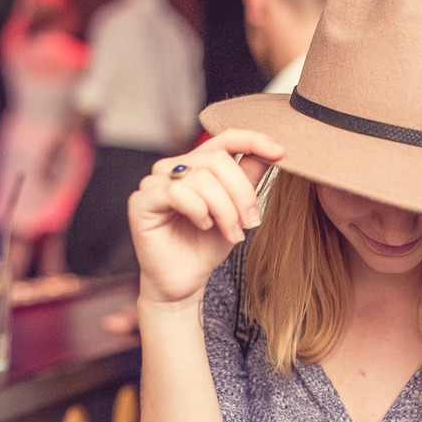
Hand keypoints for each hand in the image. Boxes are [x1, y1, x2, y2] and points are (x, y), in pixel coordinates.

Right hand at [127, 129, 281, 305]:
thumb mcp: (237, 210)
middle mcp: (173, 168)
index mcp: (196, 165)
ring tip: (232, 233)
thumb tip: (271, 151)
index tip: (280, 153)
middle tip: (251, 222)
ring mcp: (154, 182)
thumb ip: (248, 180)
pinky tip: (203, 225)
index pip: (225, 139)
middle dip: (242, 193)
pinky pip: (178, 192)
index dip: (253, 140)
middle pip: (218, 160)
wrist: (185, 282)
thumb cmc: (206, 246)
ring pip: (202, 178)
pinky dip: (198, 210)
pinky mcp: (141, 201)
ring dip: (225, 209)